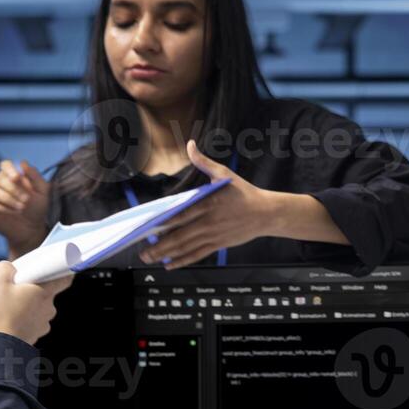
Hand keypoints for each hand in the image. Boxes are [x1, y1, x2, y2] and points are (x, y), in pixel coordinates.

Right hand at [0, 159, 49, 258]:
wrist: (32, 229)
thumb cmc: (37, 209)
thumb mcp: (43, 191)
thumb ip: (34, 176)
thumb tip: (22, 163)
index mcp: (11, 176)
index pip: (5, 165)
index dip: (9, 169)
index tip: (17, 178)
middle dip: (14, 189)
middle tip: (26, 200)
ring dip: (8, 199)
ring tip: (21, 208)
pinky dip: (1, 208)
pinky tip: (12, 213)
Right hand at [0, 261, 70, 345]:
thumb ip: (6, 268)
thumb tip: (9, 268)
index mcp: (44, 292)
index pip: (64, 278)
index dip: (62, 271)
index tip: (58, 268)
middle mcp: (48, 309)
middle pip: (45, 293)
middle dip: (32, 288)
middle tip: (14, 287)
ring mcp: (42, 324)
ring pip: (37, 309)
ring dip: (26, 305)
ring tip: (6, 305)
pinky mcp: (34, 336)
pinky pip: (30, 322)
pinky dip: (21, 319)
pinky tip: (7, 318)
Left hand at [137, 140, 278, 268]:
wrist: (265, 213)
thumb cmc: (243, 192)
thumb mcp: (224, 174)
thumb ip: (203, 162)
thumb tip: (190, 145)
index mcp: (208, 204)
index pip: (182, 215)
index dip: (165, 224)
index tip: (149, 228)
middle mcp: (208, 222)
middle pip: (180, 236)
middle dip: (159, 245)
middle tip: (142, 252)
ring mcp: (213, 236)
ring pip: (186, 247)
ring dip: (166, 254)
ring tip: (150, 258)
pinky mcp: (218, 244)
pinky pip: (197, 254)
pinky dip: (182, 260)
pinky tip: (169, 264)